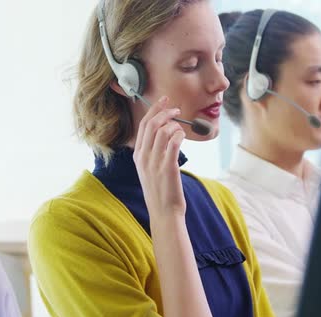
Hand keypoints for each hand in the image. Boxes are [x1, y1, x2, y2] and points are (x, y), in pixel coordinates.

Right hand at [133, 96, 185, 221]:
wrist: (164, 212)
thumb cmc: (160, 191)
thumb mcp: (148, 170)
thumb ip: (152, 153)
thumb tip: (164, 134)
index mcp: (138, 155)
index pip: (143, 126)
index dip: (154, 110)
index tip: (163, 101)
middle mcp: (143, 157)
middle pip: (151, 124)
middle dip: (164, 111)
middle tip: (176, 109)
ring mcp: (154, 162)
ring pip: (162, 131)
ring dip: (174, 124)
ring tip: (181, 127)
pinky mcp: (168, 167)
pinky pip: (173, 142)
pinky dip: (179, 134)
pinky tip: (183, 136)